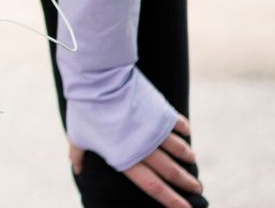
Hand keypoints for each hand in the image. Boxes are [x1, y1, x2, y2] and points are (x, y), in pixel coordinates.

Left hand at [69, 114, 201, 206]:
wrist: (98, 79)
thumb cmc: (84, 109)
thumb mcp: (77, 135)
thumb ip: (78, 154)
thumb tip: (76, 169)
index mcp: (125, 157)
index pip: (152, 186)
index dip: (170, 200)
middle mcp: (144, 147)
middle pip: (172, 172)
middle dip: (187, 184)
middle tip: (198, 190)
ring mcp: (156, 129)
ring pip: (181, 151)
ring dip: (188, 159)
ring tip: (192, 163)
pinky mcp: (162, 111)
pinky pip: (179, 125)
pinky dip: (185, 131)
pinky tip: (187, 134)